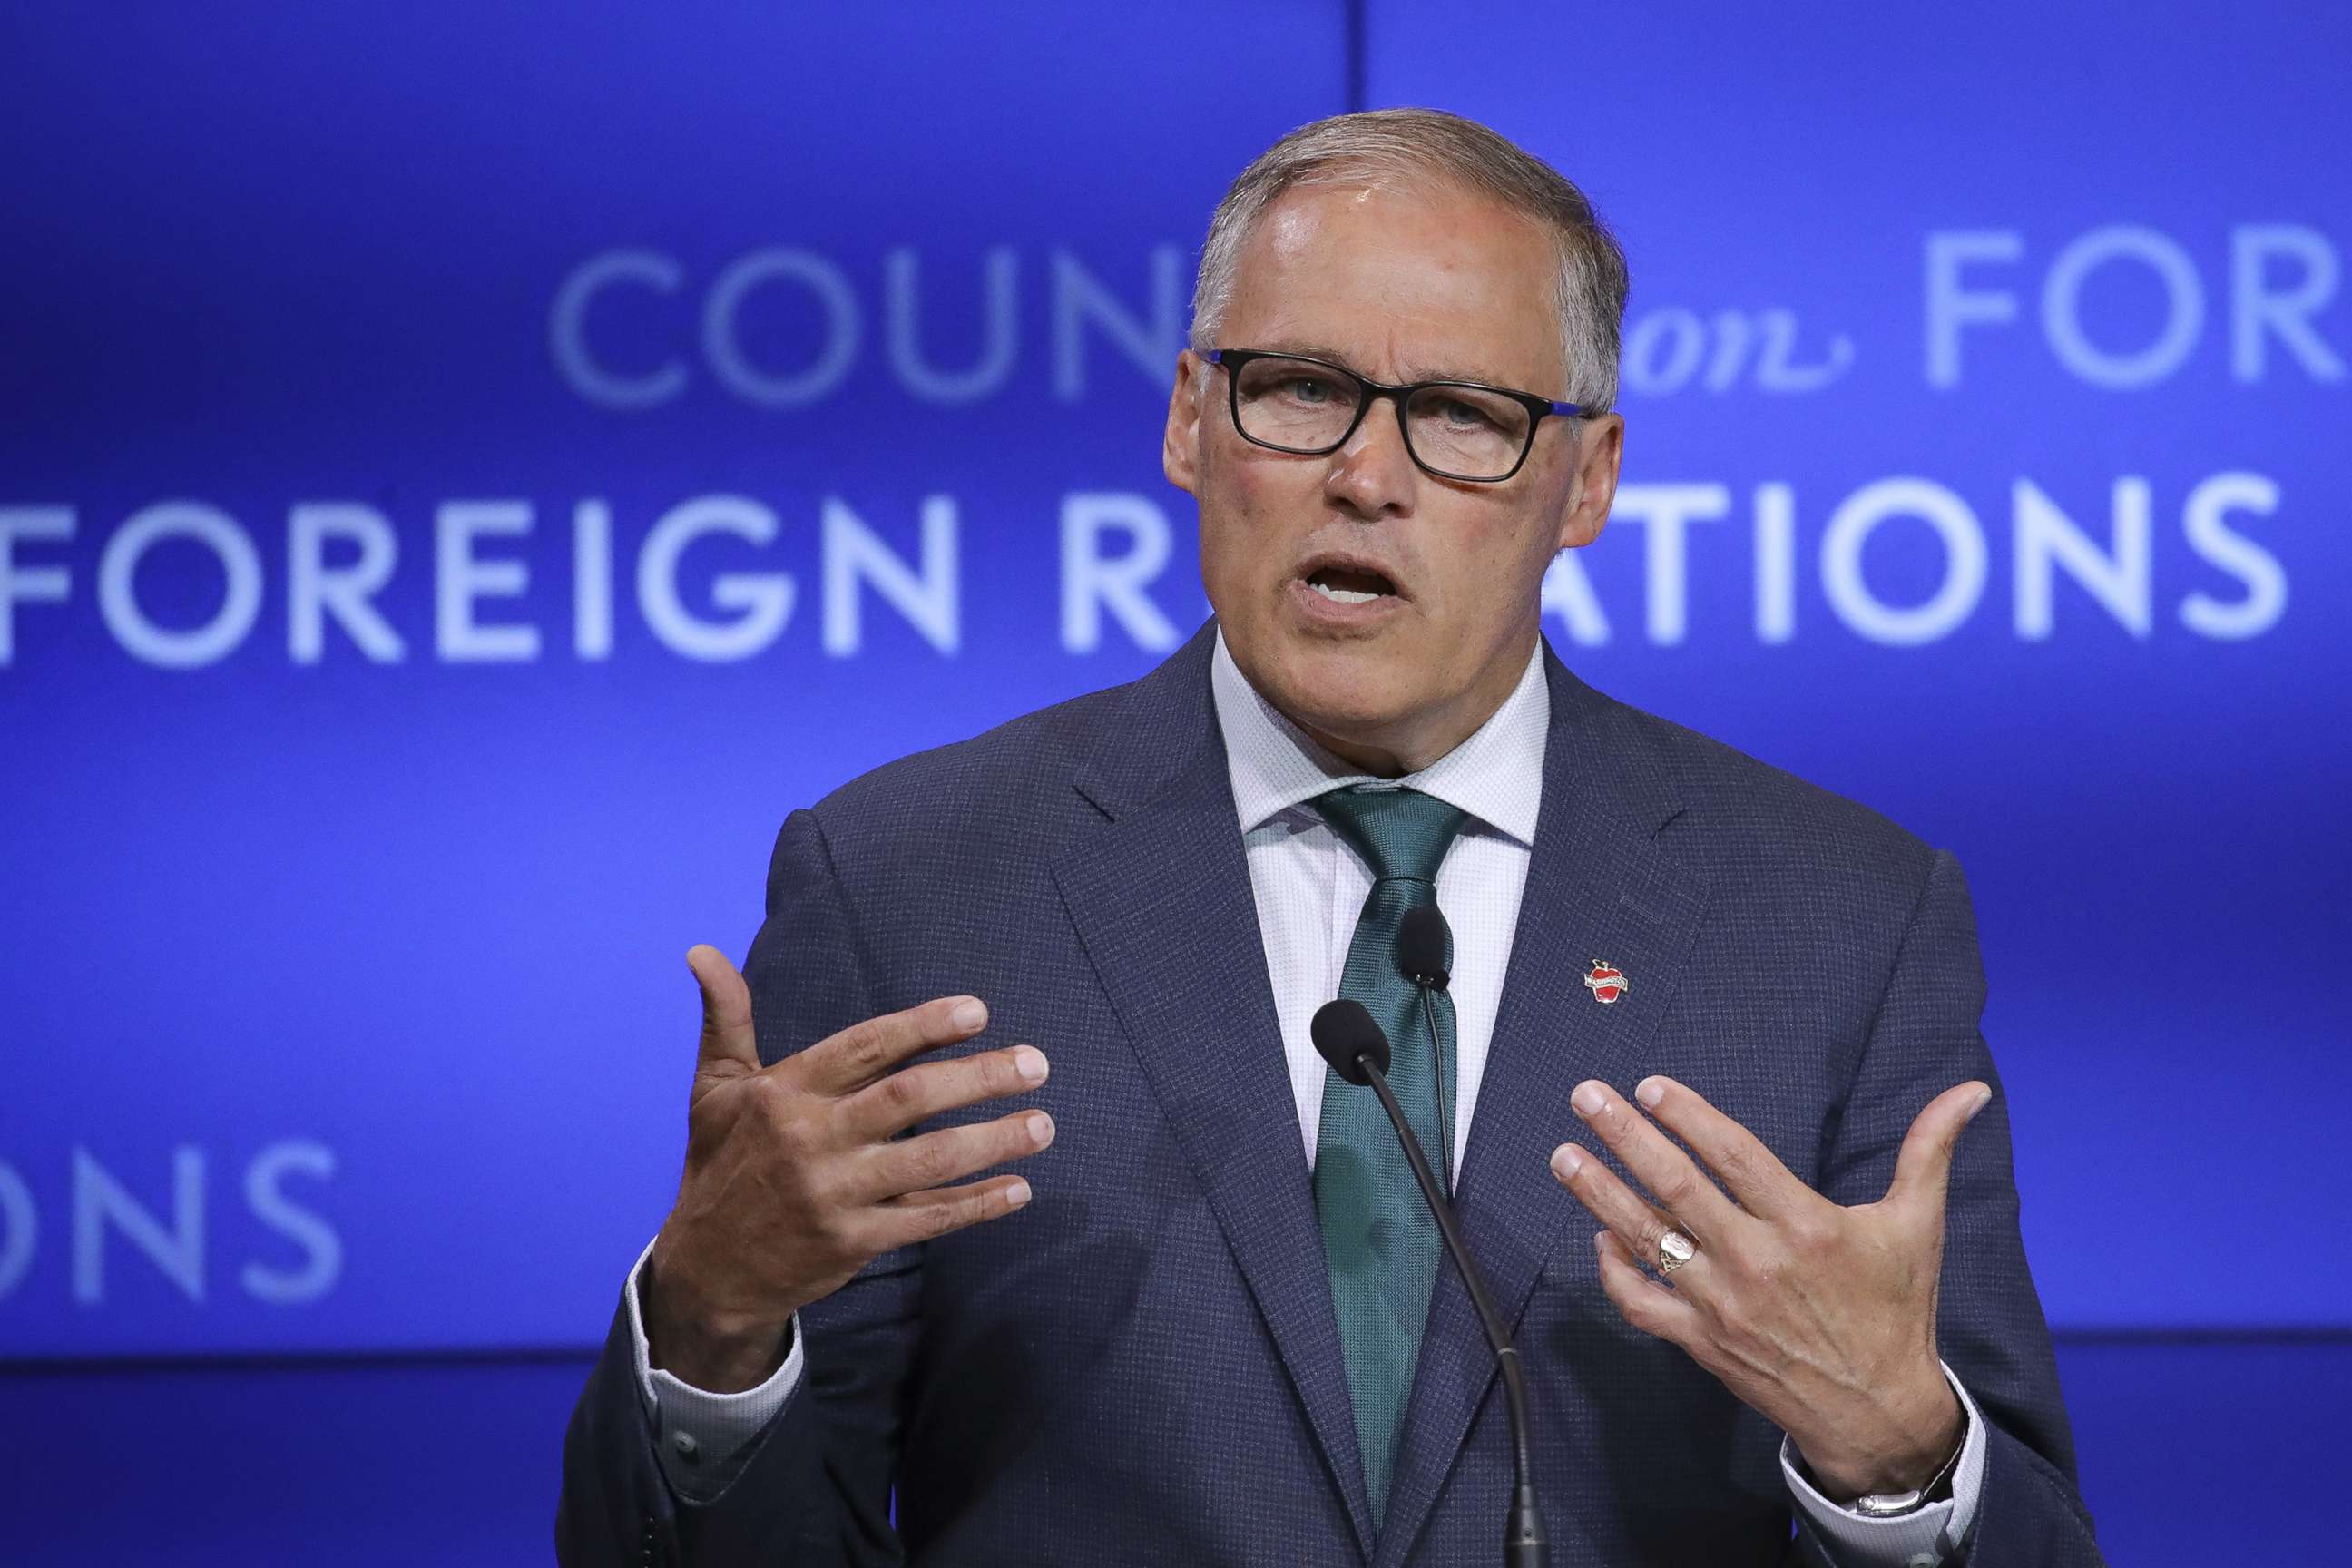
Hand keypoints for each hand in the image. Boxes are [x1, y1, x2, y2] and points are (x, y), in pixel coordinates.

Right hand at [643, 944, 1052, 1391]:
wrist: (706, 1271)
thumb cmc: (720, 1164)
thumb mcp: (714, 1088)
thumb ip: (725, 1017)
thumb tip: (701, 951)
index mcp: (783, 1093)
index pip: (865, 1047)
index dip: (923, 1026)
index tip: (978, 1013)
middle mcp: (810, 1139)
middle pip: (910, 1098)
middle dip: (980, 1078)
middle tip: (1036, 1063)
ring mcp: (834, 1194)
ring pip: (930, 1160)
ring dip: (995, 1140)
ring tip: (1044, 1125)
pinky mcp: (853, 1242)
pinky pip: (928, 1217)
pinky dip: (977, 1204)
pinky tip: (1019, 1188)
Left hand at [1548, 1073, 1990, 1498]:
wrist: (1879, 1412)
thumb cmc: (1896, 1310)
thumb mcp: (1917, 1226)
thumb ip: (1929, 1150)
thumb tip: (1970, 1090)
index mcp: (1808, 1227)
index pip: (1736, 1157)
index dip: (1691, 1117)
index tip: (1650, 1086)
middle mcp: (1759, 1263)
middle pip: (1677, 1188)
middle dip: (1625, 1138)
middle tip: (1584, 1097)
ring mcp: (1725, 1305)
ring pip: (1647, 1241)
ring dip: (1598, 1195)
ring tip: (1563, 1155)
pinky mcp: (1703, 1343)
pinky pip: (1643, 1304)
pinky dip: (1614, 1272)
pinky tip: (1598, 1237)